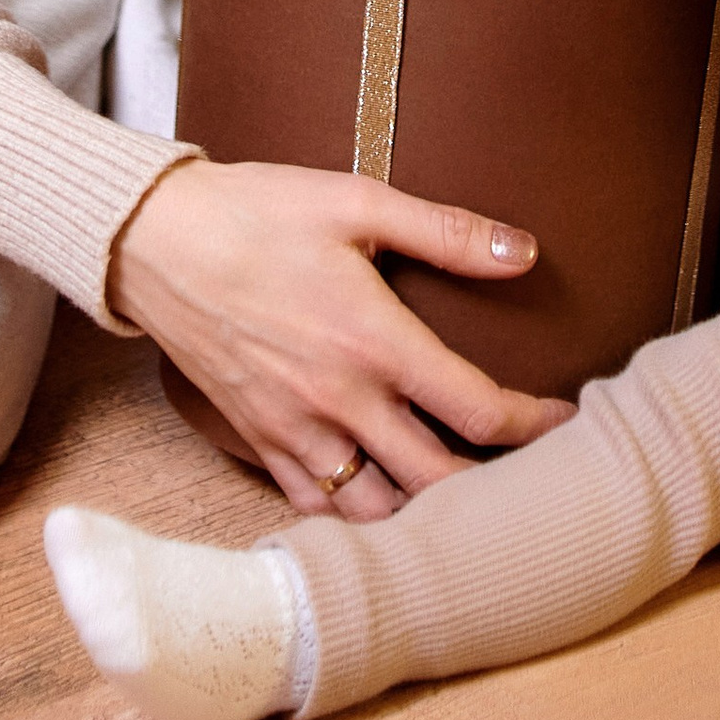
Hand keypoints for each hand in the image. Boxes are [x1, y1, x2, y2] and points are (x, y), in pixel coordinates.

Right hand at [107, 156, 571, 519]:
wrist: (155, 241)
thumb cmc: (259, 212)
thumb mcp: (357, 201)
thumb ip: (447, 232)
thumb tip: (525, 252)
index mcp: (374, 341)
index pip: (476, 410)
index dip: (534, 425)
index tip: (563, 419)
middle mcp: (340, 401)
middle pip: (437, 482)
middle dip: (494, 488)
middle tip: (529, 478)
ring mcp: (295, 432)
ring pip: (377, 513)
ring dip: (425, 515)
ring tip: (462, 500)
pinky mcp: (259, 442)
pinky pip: (317, 508)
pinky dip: (356, 518)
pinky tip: (383, 503)